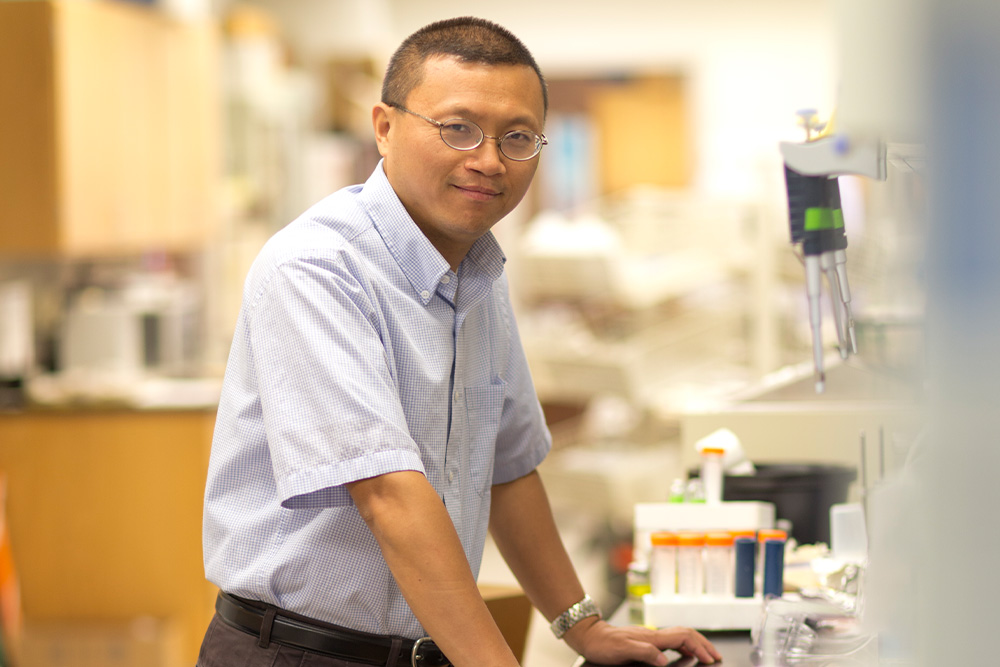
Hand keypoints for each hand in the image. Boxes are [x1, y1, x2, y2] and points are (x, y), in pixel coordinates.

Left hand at [564, 617, 722, 665]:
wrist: (590, 636)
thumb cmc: (604, 644)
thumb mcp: (623, 651)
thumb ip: (644, 653)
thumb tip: (664, 660)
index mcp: (652, 637)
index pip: (683, 638)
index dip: (699, 647)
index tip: (710, 659)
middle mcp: (654, 634)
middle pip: (686, 634)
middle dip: (704, 644)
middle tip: (716, 656)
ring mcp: (651, 636)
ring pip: (680, 636)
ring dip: (696, 644)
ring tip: (706, 655)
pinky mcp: (646, 640)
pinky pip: (671, 641)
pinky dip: (684, 647)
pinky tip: (685, 654)